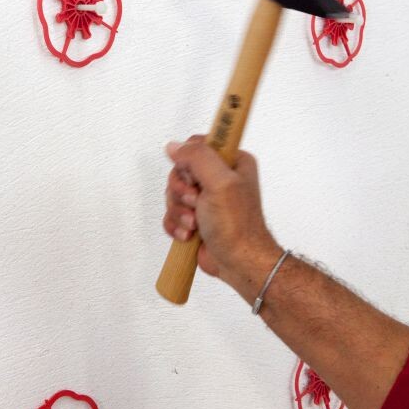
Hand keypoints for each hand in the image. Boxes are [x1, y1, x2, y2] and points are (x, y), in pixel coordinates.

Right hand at [163, 135, 280, 293]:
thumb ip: (197, 158)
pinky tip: (189, 234)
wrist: (237, 262)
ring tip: (195, 224)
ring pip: (172, 194)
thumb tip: (174, 147)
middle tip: (196, 203)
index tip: (196, 180)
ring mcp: (205, 198)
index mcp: (231, 161)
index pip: (196, 145)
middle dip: (181, 192)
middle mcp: (218, 177)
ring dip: (179, 211)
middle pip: (179, 171)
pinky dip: (176, 225)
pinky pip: (171, 213)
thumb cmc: (236, 226)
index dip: (188, 163)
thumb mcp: (220, 183)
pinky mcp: (194, 217)